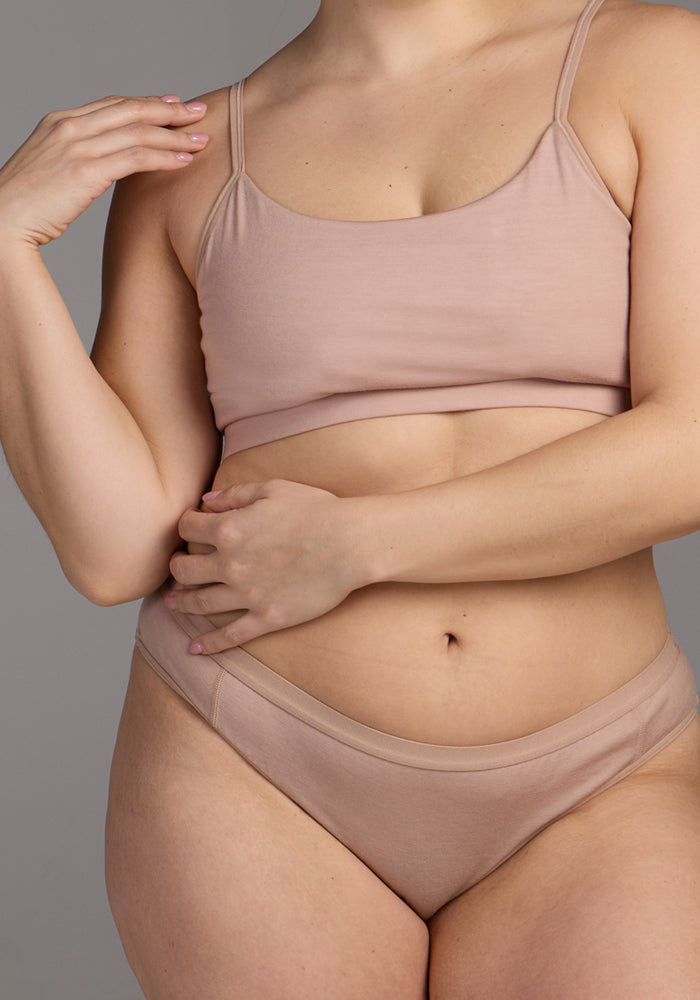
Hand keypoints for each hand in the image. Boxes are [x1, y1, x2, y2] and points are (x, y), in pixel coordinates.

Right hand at [0, 93, 208, 246]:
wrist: (2, 220)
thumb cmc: (25, 206)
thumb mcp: (49, 171)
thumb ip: (74, 160)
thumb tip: (97, 169)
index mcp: (58, 122)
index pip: (111, 104)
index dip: (145, 103)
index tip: (171, 104)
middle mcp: (69, 127)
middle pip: (130, 110)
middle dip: (169, 111)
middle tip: (198, 112)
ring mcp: (77, 146)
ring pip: (139, 131)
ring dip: (175, 135)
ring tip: (202, 140)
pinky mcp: (87, 170)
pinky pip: (136, 157)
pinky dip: (164, 157)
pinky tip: (184, 161)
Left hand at [166, 479, 370, 652]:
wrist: (352, 543)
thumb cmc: (317, 510)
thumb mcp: (273, 489)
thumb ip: (235, 494)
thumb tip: (206, 501)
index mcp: (230, 528)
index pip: (187, 528)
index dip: (185, 525)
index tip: (190, 526)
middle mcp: (231, 563)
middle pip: (183, 570)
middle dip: (176, 566)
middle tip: (178, 566)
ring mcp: (247, 594)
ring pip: (199, 602)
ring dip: (182, 602)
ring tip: (175, 602)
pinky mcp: (267, 618)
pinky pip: (230, 635)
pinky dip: (209, 643)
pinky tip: (195, 648)